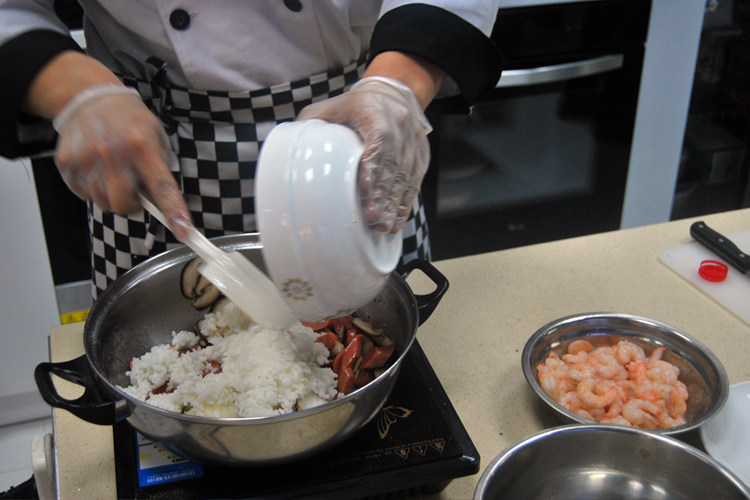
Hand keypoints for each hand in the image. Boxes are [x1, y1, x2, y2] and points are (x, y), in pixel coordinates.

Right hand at [53, 85, 190, 237]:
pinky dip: (91, 187)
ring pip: (102, 202)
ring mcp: (87, 159)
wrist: (90, 97)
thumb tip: (162, 199)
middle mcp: (114, 154)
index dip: (174, 211)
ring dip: (110, 195)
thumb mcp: (155, 135)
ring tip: (111, 171)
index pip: (162, 187)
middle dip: (131, 205)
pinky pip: (82, 194)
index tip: (183, 231)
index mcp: (143, 147)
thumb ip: (160, 166)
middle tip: (133, 189)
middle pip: (123, 205)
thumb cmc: (129, 120)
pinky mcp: (66, 163)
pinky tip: (95, 167)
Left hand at [297, 76, 431, 233]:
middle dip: (383, 195)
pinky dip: (405, 203)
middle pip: (394, 164)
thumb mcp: (332, 106)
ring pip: (407, 177)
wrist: (394, 92)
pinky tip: (396, 220)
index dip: (374, 164)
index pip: (379, 138)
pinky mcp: (421, 156)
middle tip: (373, 219)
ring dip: (395, 204)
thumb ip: (312, 123)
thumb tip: (289, 148)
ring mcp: (413, 143)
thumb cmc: (359, 103)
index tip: (365, 186)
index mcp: (376, 111)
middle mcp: (400, 126)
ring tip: (384, 226)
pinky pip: (415, 182)